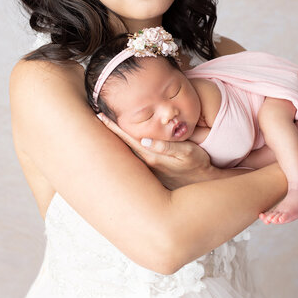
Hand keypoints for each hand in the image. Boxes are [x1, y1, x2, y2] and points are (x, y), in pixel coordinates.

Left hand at [97, 113, 212, 189]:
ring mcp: (146, 166)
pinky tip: (119, 140)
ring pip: (125, 150)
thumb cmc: (196, 164)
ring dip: (114, 138)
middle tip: (94, 116)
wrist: (203, 183)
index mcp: (150, 155)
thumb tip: (144, 140)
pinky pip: (132, 154)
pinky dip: (123, 144)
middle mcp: (144, 162)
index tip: (99, 115)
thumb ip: (166, 146)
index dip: (113, 126)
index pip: (126, 138)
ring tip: (101, 124)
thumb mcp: (187, 153)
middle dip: (108, 131)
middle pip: (121, 144)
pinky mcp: (150, 169)